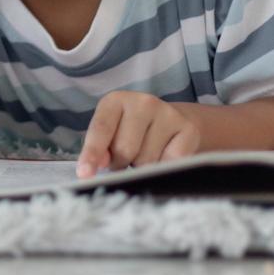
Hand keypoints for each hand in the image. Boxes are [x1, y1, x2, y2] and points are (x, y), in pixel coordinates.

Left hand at [76, 91, 200, 178]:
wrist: (169, 122)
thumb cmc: (129, 131)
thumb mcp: (108, 134)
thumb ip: (99, 148)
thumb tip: (98, 164)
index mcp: (115, 100)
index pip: (101, 129)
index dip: (92, 153)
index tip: (85, 174)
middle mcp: (143, 102)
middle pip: (125, 149)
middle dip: (121, 163)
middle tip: (124, 160)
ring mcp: (168, 114)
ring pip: (147, 160)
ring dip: (142, 167)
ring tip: (144, 155)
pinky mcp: (189, 130)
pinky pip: (171, 163)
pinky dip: (164, 168)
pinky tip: (162, 156)